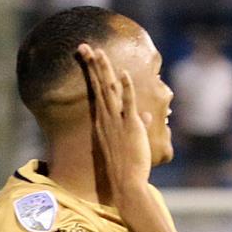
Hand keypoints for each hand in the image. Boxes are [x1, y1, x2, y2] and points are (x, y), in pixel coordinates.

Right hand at [77, 43, 151, 194]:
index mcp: (103, 122)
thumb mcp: (131, 143)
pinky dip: (125, 88)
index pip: (97, 93)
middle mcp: (106, 119)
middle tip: (84, 46)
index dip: (93, 74)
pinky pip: (127, 104)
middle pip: (98, 86)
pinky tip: (122, 73)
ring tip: (98, 52)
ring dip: (103, 70)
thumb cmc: (126, 167)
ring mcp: (116, 122)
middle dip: (92, 65)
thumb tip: (146, 115)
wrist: (126, 184)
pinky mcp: (130, 126)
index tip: (89, 58)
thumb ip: (138, 126)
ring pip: (108, 91)